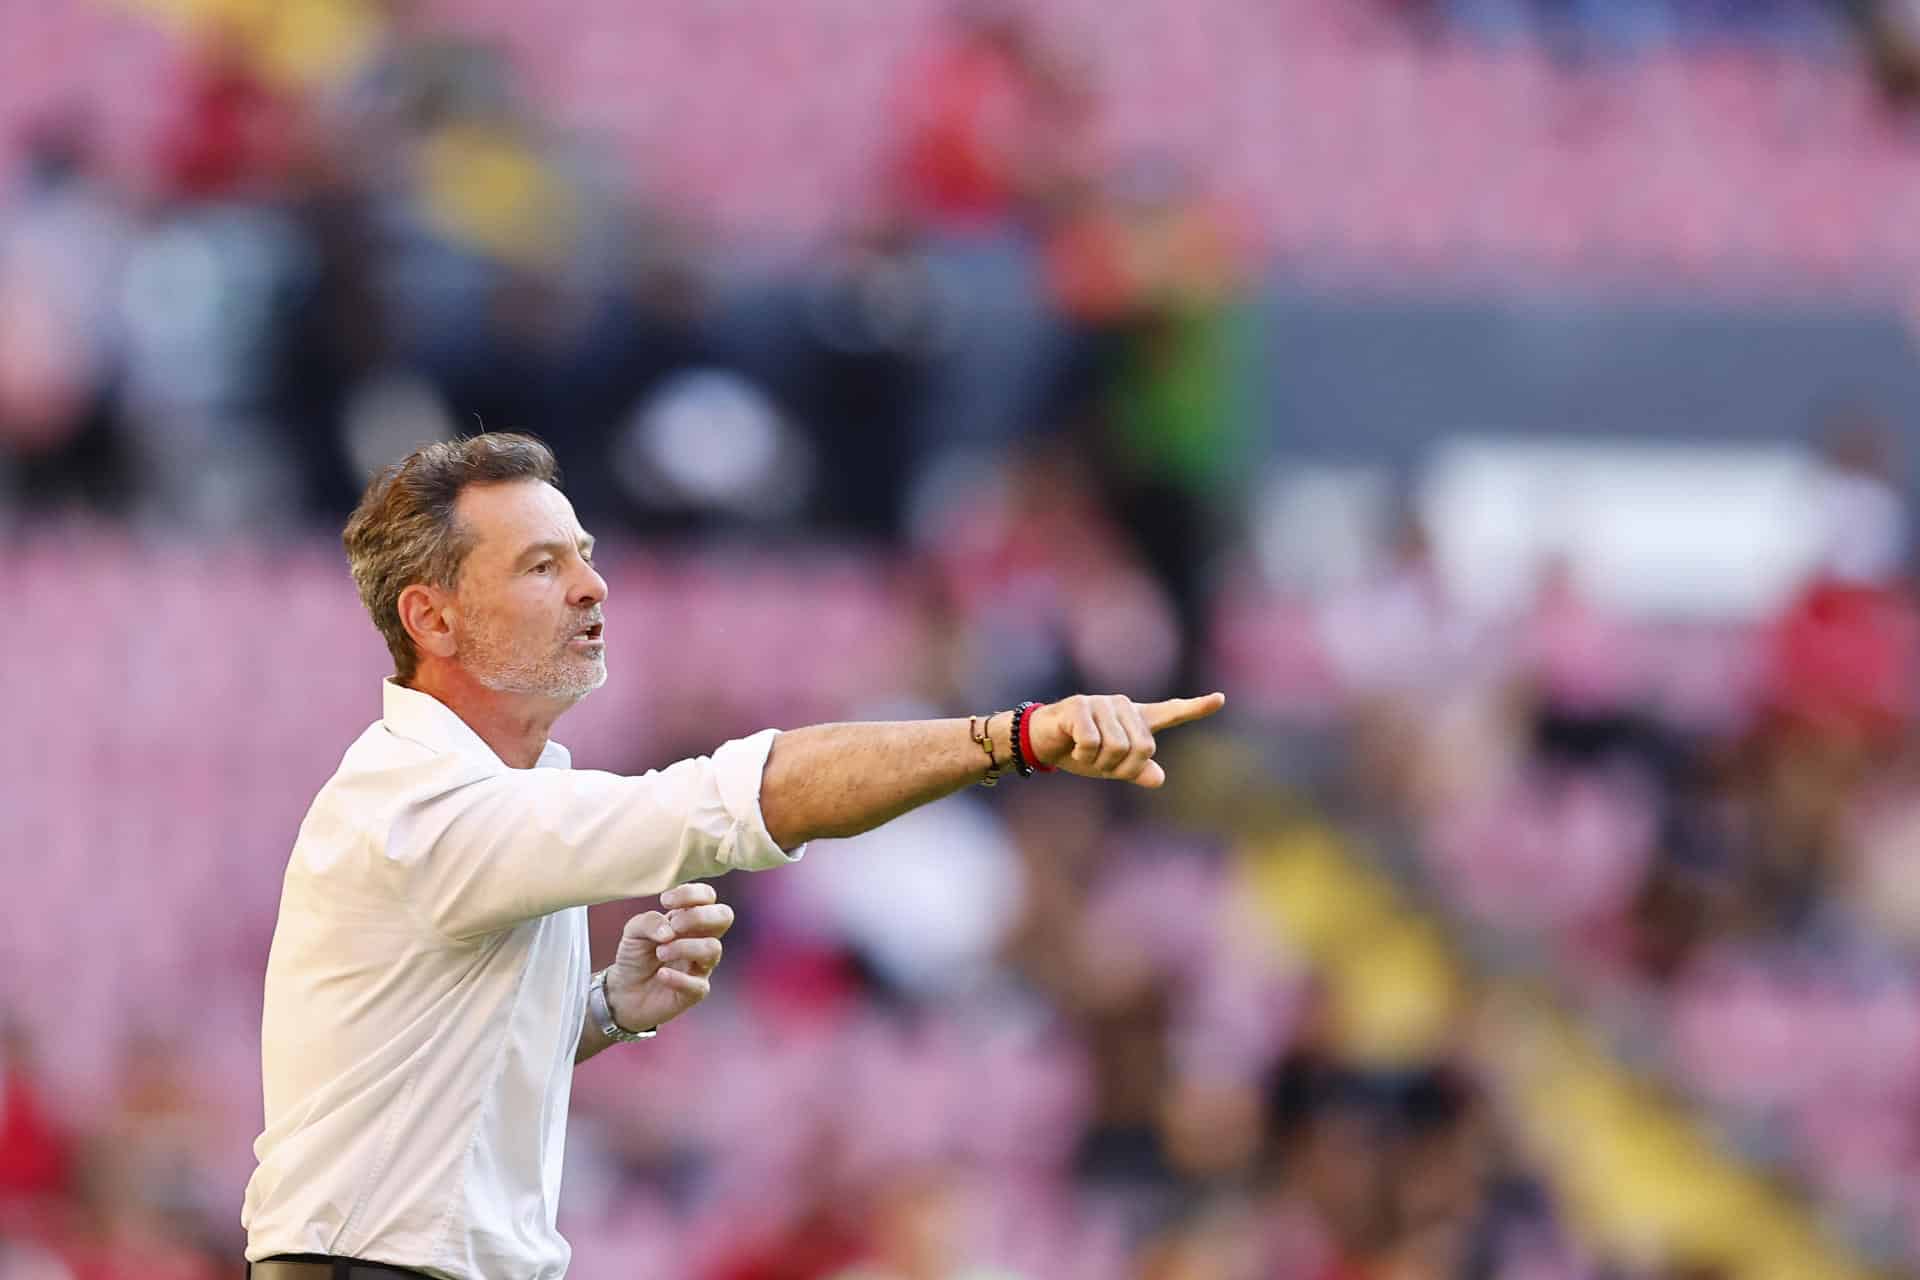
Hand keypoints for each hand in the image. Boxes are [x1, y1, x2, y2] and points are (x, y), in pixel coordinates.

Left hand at [604, 882, 733, 1032]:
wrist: (623, 992)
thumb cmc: (635, 956)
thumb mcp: (633, 932)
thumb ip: (649, 922)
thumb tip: (669, 931)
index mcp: (689, 919)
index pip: (707, 897)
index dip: (691, 894)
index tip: (665, 901)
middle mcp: (700, 939)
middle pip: (724, 916)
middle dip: (699, 916)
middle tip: (674, 926)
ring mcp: (700, 965)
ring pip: (713, 948)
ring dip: (685, 947)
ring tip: (660, 952)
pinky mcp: (694, 992)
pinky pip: (697, 984)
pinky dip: (678, 978)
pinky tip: (661, 975)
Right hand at [1025, 692, 1225, 788]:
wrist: (1041, 741)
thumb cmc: (1080, 752)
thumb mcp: (1110, 767)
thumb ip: (1136, 771)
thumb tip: (1158, 778)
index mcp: (1135, 719)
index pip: (1171, 712)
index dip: (1196, 708)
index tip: (1220, 699)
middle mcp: (1123, 706)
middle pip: (1143, 748)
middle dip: (1121, 768)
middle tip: (1100, 764)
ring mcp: (1102, 703)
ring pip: (1118, 747)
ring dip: (1099, 763)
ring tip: (1084, 753)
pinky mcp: (1081, 706)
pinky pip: (1093, 742)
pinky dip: (1083, 754)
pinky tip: (1072, 745)